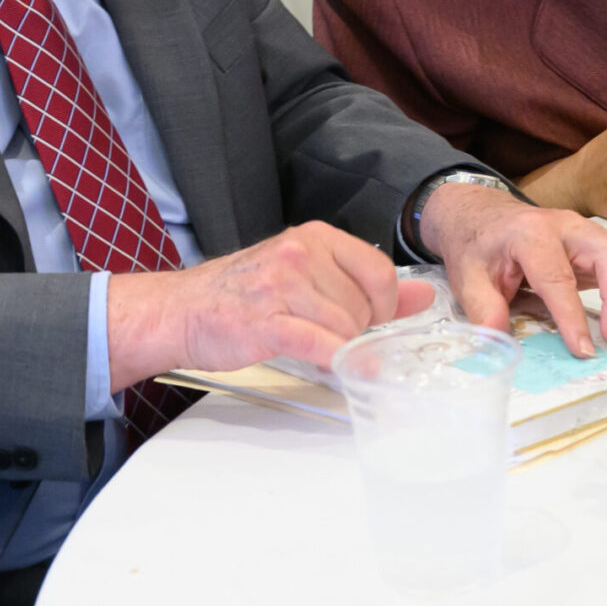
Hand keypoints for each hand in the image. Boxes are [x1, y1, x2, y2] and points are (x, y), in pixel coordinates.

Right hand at [103, 221, 434, 390]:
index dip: (383, 306)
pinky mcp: (267, 320)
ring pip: (344, 327)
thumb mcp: (307, 276)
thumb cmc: (245, 295)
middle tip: (330, 337)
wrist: (183, 311)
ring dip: (338, 348)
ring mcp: (282, 285)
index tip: (368, 321)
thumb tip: (423, 296)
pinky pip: (320, 344)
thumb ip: (367, 286)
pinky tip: (336, 368)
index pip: (380, 272)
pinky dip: (335, 361)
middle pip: (364, 305)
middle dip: (356, 330)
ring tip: (313, 347)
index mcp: (314, 237)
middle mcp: (300, 253)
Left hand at [418, 181, 606, 354]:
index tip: (583, 350)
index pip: (558, 277)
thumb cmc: (478, 247)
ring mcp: (588, 230)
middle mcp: (567, 226)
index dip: (572, 316)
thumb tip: (499, 346)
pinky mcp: (600, 240)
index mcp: (530, 234)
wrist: (481, 215)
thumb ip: (484, 310)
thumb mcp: (467, 278)